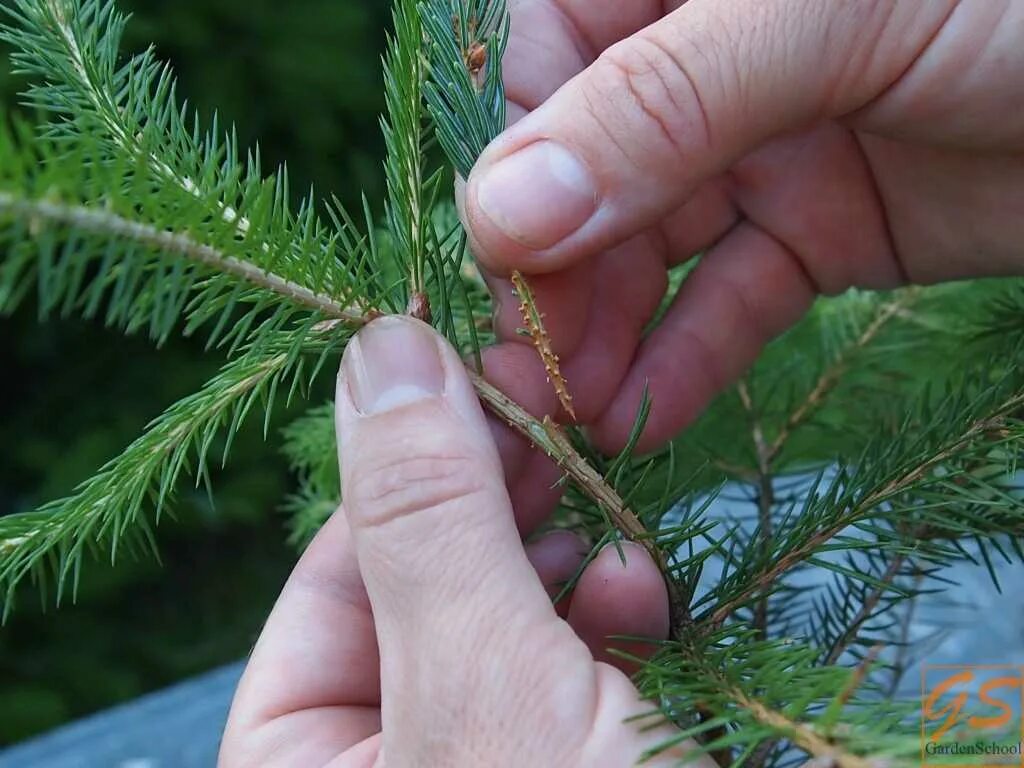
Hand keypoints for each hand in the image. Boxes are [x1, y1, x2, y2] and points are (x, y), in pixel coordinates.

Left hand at [219, 317, 715, 766]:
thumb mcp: (487, 681)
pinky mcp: (571, 753)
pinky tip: (643, 593)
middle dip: (501, 502)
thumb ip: (428, 518)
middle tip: (554, 413)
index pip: (333, 572)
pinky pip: (575, 660)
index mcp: (305, 763)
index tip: (476, 371)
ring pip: (512, 610)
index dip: (408, 468)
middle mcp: (388, 754)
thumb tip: (380, 349)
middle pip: (429, 581)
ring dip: (571, 554)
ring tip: (613, 516)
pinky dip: (613, 617)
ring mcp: (486, 751)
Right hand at [460, 0, 1023, 467]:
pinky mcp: (821, 229)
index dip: (514, 162)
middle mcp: (707, 60)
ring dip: (603, 333)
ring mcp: (762, 147)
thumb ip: (661, 107)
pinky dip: (687, 360)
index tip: (506, 261)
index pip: (542, 60)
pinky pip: (732, 298)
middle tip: (527, 378)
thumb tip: (503, 210)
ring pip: (649, 248)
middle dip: (552, 276)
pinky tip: (639, 419)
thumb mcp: (830, 13)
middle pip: (584, 173)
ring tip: (572, 418)